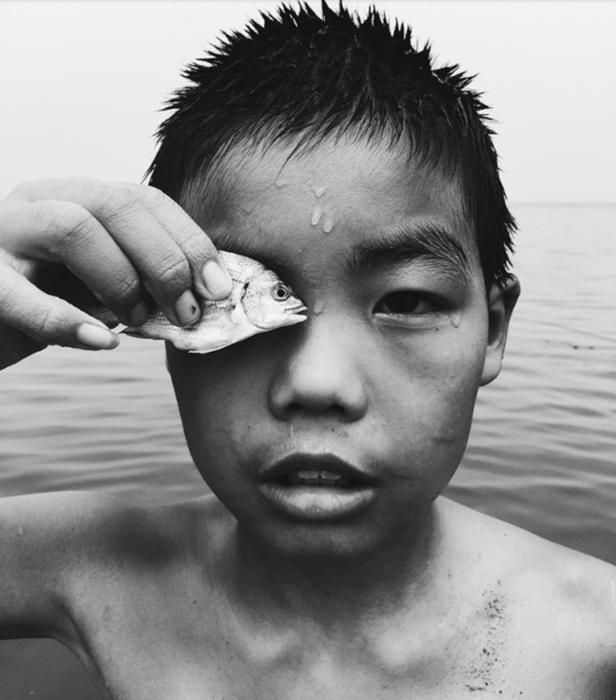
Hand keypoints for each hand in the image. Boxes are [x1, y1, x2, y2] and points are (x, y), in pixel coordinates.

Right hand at [0, 178, 231, 368]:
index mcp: (76, 199)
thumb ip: (138, 283)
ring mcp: (4, 233)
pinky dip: (66, 319)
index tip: (218, 286)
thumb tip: (200, 299)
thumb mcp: (98, 287)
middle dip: (165, 260)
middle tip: (187, 312)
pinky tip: (101, 341)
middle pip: (116, 204)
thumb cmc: (44, 306)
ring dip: (121, 279)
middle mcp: (41, 202)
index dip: (188, 240)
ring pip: (73, 227)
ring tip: (138, 320)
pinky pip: (17, 291)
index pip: (143, 200)